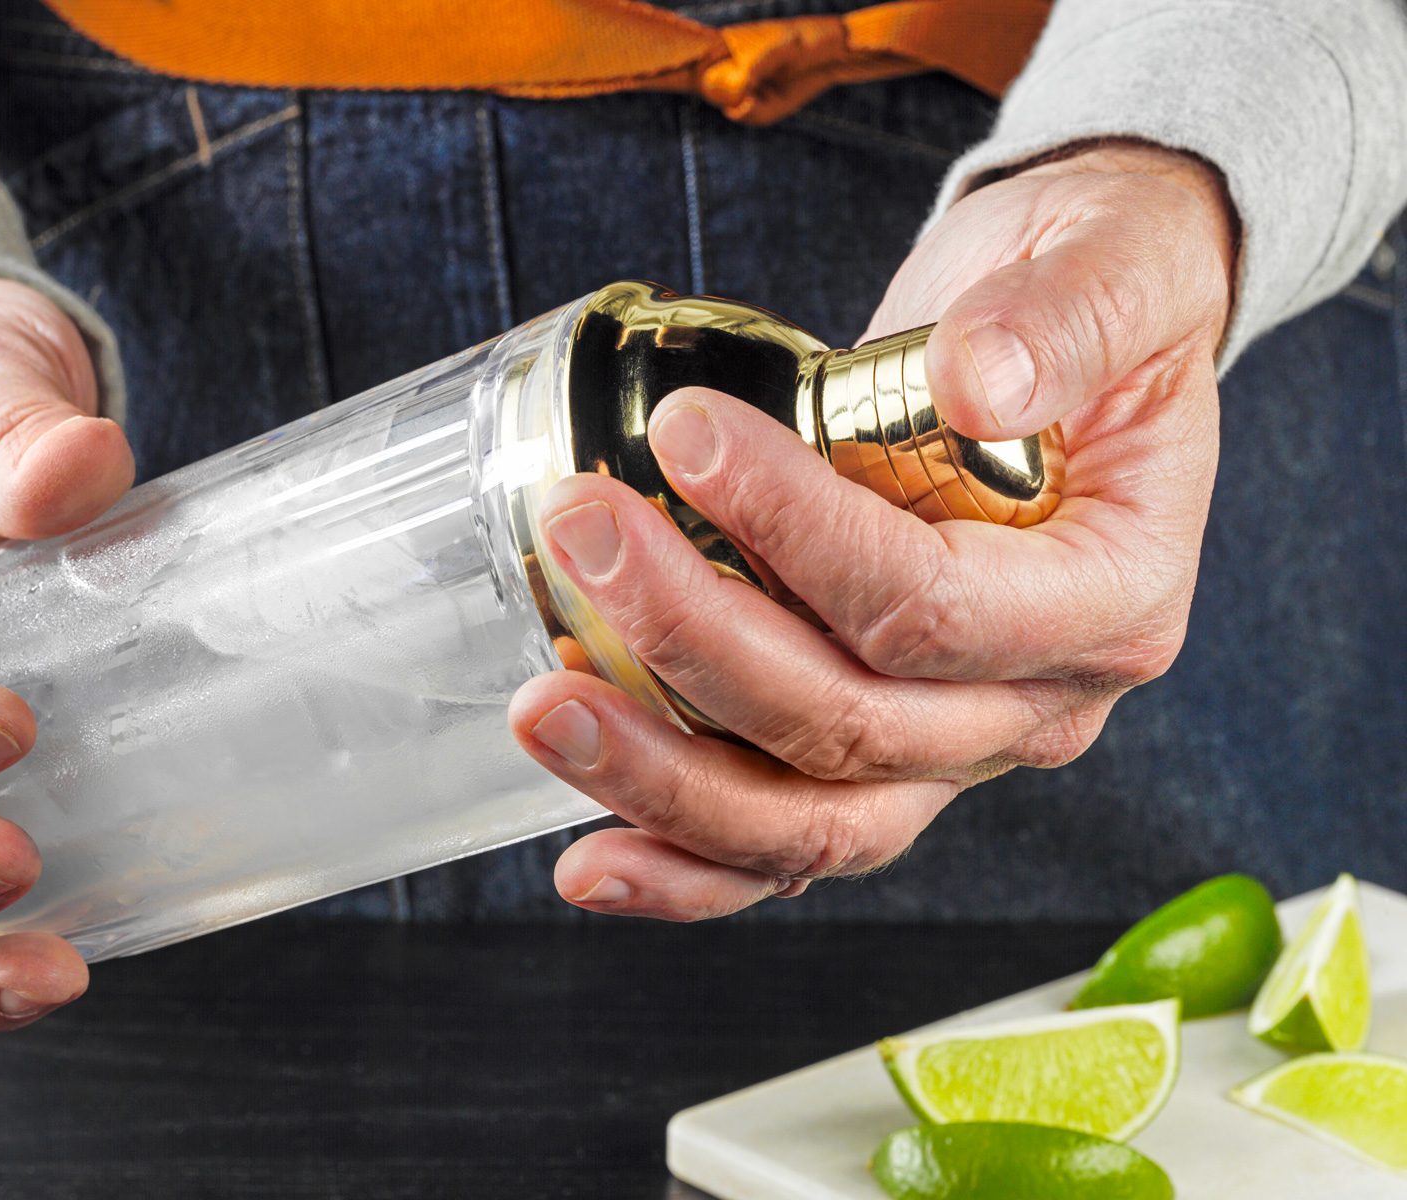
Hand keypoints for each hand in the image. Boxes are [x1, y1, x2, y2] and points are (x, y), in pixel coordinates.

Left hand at [510, 141, 1234, 919]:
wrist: (1073, 333)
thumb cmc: (1095, 296)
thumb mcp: (1112, 268)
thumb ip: (1061, 319)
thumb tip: (978, 377)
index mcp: (1112, 599)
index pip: (936, 607)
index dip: (799, 532)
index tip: (685, 434)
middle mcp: (1037, 703)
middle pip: (850, 726)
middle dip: (694, 639)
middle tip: (582, 533)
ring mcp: (954, 746)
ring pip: (807, 822)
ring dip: (662, 779)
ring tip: (545, 714)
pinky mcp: (880, 754)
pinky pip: (786, 844)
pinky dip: (686, 866)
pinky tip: (590, 864)